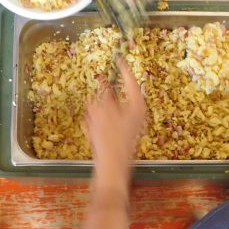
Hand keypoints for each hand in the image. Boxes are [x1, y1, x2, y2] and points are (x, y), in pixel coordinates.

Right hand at [86, 57, 145, 181]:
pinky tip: (92, 131)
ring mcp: (127, 129)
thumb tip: (102, 83)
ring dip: (98, 111)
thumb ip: (103, 96)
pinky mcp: (117, 140)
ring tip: (92, 117)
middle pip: (118, 98)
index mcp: (137, 106)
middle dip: (105, 97)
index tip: (118, 57)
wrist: (111, 171)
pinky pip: (103, 126)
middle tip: (98, 88)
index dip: (124, 69)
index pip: (131, 81)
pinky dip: (96, 125)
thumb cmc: (110, 140)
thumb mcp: (104, 112)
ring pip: (109, 112)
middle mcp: (135, 117)